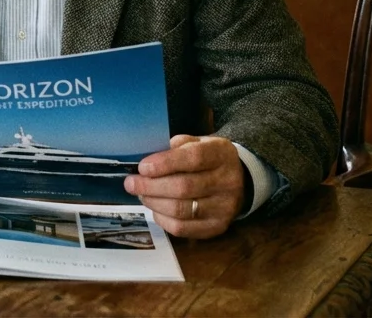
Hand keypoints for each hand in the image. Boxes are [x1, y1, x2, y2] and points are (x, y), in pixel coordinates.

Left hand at [124, 135, 243, 238]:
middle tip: (131, 183)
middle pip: (184, 187)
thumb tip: (149, 160)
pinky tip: (155, 209)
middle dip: (151, 186)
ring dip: (154, 203)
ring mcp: (225, 208)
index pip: (193, 158)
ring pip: (181, 210)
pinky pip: (183, 228)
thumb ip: (176, 146)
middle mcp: (228, 182)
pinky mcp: (218, 227)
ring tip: (141, 195)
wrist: (239, 180)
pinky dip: (163, 219)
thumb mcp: (198, 142)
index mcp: (221, 154)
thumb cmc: (209, 159)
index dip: (165, 163)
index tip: (142, 167)